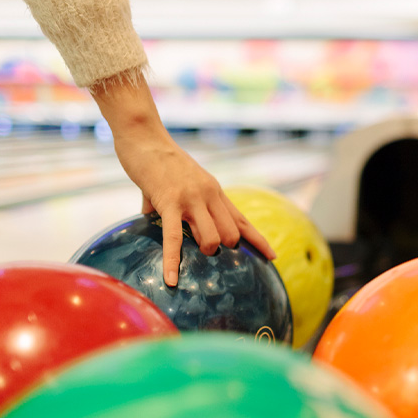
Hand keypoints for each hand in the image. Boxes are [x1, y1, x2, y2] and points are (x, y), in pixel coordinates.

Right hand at [91, 72, 274, 285]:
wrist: (145, 137)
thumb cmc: (158, 160)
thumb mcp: (178, 181)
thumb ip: (171, 200)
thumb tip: (149, 214)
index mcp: (215, 191)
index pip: (242, 220)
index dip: (257, 240)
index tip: (272, 256)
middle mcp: (209, 195)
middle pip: (231, 233)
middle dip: (225, 247)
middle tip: (209, 250)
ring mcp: (191, 199)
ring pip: (212, 236)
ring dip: (206, 249)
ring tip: (195, 251)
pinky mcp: (169, 202)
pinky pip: (174, 238)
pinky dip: (173, 261)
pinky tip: (171, 280)